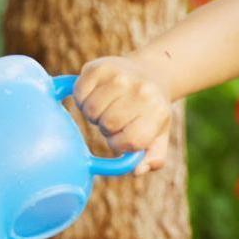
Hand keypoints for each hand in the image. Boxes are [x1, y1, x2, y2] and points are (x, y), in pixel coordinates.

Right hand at [68, 56, 175, 174]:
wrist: (151, 72)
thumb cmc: (151, 110)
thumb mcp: (159, 135)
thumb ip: (152, 157)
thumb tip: (137, 170)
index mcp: (157, 111)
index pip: (131, 141)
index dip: (120, 144)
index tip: (121, 136)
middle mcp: (141, 91)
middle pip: (108, 124)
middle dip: (106, 128)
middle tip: (113, 119)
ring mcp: (120, 76)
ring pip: (91, 110)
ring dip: (93, 115)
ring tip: (104, 108)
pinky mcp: (98, 67)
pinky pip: (78, 93)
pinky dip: (81, 99)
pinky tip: (94, 96)